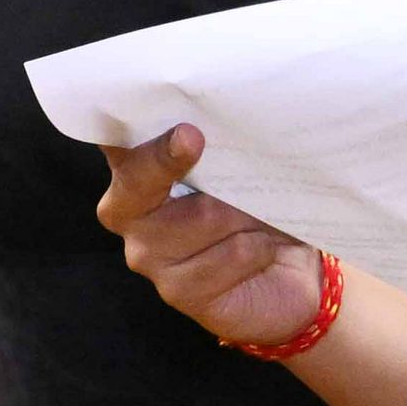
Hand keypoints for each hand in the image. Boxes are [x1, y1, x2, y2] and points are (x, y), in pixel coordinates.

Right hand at [95, 128, 326, 347]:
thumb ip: (222, 149)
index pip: (118, 145)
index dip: (123, 126)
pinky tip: (263, 252)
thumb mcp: (246, 172)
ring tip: (260, 220)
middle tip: (191, 138)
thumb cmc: (259, 212)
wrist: (288, 277)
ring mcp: (147, 255)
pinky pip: (230, 254)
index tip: (150, 116)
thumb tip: (214, 130)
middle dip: (164, 158)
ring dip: (246, 212)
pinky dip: (259, 248)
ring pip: (203, 214)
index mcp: (137, 173)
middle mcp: (129, 213)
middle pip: (136, 178)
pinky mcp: (177, 290)